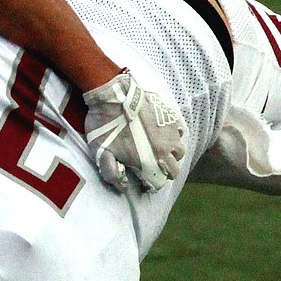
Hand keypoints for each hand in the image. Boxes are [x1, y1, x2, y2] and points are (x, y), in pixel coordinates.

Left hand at [83, 70, 185, 191]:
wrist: (112, 94)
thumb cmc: (104, 124)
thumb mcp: (101, 153)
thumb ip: (112, 174)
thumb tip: (123, 187)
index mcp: (148, 162)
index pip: (158, 183)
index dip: (150, 185)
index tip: (143, 181)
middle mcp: (165, 150)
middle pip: (174, 170)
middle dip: (164, 172)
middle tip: (152, 168)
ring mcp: (170, 132)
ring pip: (180, 151)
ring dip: (172, 155)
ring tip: (159, 151)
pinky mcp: (171, 116)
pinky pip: (180, 131)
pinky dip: (174, 135)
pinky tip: (163, 133)